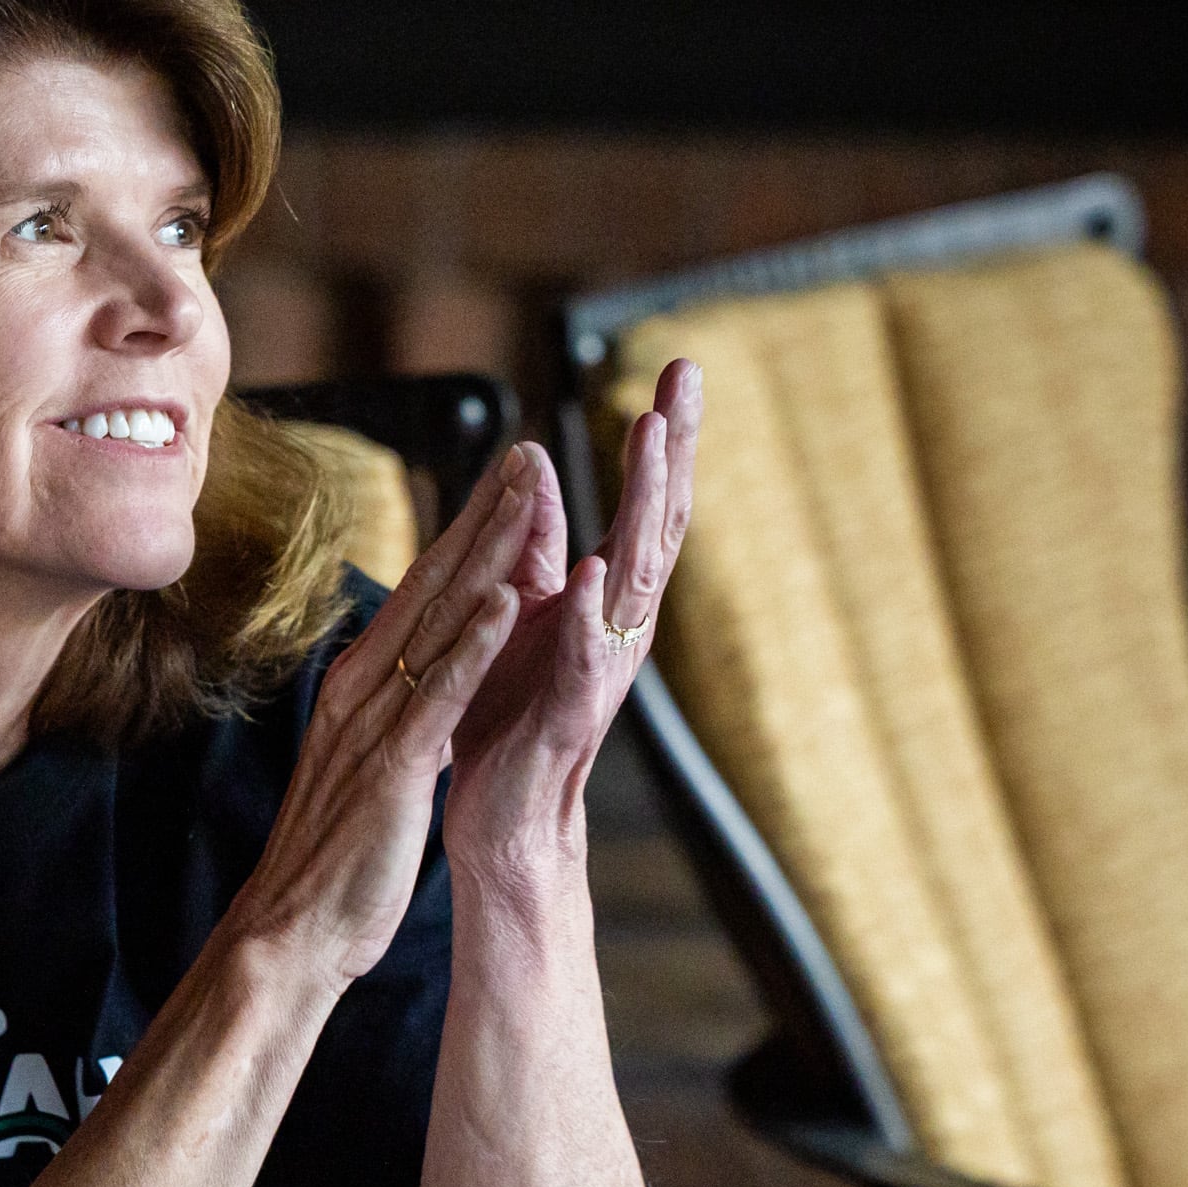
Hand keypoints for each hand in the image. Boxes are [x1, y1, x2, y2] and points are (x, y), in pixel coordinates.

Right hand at [221, 442, 543, 988]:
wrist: (293, 927)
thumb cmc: (334, 851)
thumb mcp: (365, 760)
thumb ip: (389, 713)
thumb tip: (414, 681)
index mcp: (361, 684)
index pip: (422, 592)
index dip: (467, 532)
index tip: (506, 480)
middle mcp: (364, 686)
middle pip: (432, 587)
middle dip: (484, 519)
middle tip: (527, 456)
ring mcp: (377, 722)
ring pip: (439, 624)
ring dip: (486, 559)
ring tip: (529, 501)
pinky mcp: (393, 765)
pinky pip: (438, 696)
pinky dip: (471, 646)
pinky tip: (503, 604)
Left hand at [446, 358, 699, 873]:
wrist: (501, 820)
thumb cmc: (509, 717)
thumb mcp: (518, 615)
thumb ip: (535, 552)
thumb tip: (534, 474)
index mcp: (605, 599)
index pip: (645, 504)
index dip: (664, 438)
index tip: (678, 366)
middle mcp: (618, 626)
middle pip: (658, 522)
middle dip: (673, 448)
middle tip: (685, 377)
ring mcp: (601, 670)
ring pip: (636, 577)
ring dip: (644, 504)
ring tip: (650, 439)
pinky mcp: (567, 718)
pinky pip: (587, 664)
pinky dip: (592, 619)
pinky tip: (595, 573)